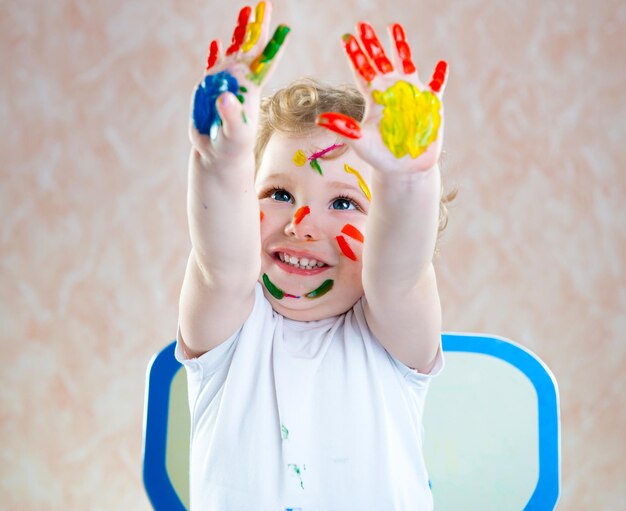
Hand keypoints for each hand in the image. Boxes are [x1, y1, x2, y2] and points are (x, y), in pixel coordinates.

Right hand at [190, 2, 288, 160]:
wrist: (219, 156)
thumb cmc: (231, 149)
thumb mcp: (233, 134)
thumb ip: (230, 116)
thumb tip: (225, 96)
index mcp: (250, 89)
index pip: (265, 62)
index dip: (273, 44)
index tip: (284, 26)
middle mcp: (240, 81)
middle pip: (251, 48)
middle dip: (257, 26)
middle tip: (263, 3)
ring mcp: (225, 84)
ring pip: (233, 51)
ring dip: (239, 32)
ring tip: (246, 11)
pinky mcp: (210, 90)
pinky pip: (212, 66)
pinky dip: (214, 54)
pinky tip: (215, 42)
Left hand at [318, 22, 447, 173]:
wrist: (405, 170)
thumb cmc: (381, 158)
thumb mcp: (360, 143)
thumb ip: (343, 129)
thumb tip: (320, 118)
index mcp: (375, 98)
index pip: (362, 72)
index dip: (355, 55)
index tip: (347, 38)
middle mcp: (392, 92)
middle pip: (380, 61)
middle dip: (372, 43)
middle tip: (363, 25)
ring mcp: (412, 95)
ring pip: (406, 64)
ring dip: (400, 46)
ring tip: (394, 27)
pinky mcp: (431, 105)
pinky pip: (437, 86)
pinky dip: (440, 76)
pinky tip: (441, 65)